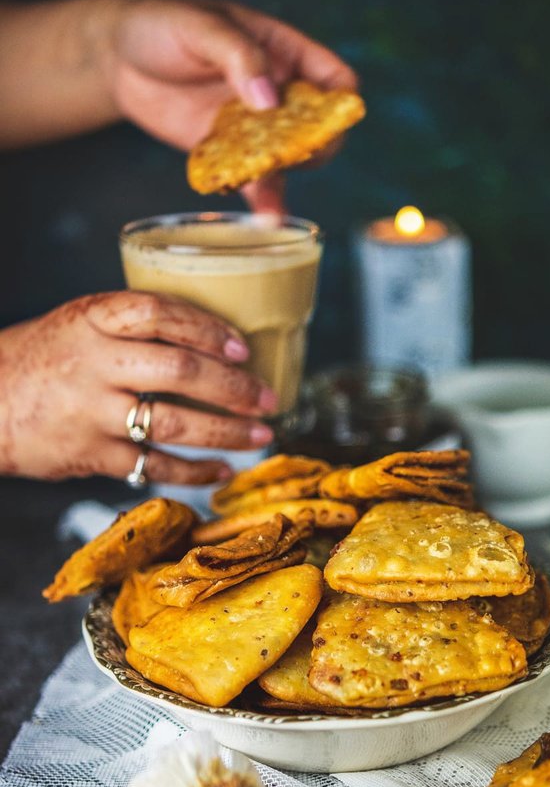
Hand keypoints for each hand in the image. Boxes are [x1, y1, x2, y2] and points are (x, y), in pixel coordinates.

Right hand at [0, 293, 277, 482]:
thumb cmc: (42, 359)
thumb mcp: (78, 323)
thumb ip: (133, 326)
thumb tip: (214, 338)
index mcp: (91, 320)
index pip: (159, 314)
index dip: (208, 330)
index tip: (243, 349)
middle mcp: (93, 364)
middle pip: (177, 371)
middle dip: (233, 388)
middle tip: (268, 398)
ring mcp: (92, 413)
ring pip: (173, 424)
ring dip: (226, 433)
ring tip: (260, 435)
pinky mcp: (91, 455)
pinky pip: (154, 466)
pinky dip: (195, 472)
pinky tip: (223, 470)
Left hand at [108, 0, 357, 211]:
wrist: (118, 61)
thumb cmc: (163, 26)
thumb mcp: (202, 27)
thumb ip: (239, 56)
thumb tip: (270, 100)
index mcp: (284, 54)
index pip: (333, 79)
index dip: (341, 100)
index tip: (330, 118)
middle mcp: (279, 95)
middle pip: (320, 129)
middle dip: (316, 146)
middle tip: (295, 155)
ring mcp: (256, 129)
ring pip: (290, 161)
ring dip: (287, 177)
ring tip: (272, 190)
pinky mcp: (231, 156)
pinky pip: (255, 182)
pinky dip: (261, 200)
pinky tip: (265, 219)